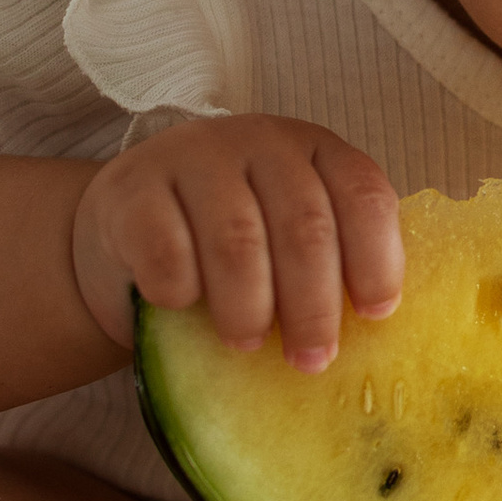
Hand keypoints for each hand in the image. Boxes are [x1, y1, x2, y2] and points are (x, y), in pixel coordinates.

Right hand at [71, 115, 404, 371]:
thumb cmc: (225, 243)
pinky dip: (180, 291)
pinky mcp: (133, 187)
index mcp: (315, 151)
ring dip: (249, 307)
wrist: (124, 226)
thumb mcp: (285, 238)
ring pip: (238, 241)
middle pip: (305, 226)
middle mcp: (260, 141)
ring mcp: (194, 157)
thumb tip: (374, 337)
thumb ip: (330, 265)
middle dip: (314, 305)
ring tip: (247, 344)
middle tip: (311, 359)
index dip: (377, 260)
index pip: (364, 195)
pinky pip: (166, 250)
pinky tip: (181, 306)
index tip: (374, 316)